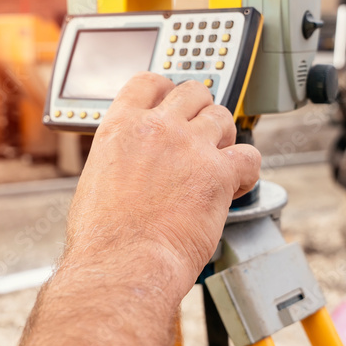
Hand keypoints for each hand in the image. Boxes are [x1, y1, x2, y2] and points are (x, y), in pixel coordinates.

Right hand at [63, 73, 260, 301]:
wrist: (122, 263)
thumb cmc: (104, 238)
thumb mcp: (96, 180)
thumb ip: (121, 159)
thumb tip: (134, 165)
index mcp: (120, 127)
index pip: (149, 83)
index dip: (166, 89)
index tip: (173, 100)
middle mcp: (156, 128)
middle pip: (193, 92)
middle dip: (201, 110)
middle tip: (201, 134)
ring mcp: (189, 147)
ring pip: (223, 118)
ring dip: (224, 138)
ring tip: (218, 163)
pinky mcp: (218, 173)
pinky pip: (249, 156)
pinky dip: (246, 171)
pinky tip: (235, 186)